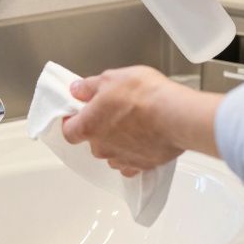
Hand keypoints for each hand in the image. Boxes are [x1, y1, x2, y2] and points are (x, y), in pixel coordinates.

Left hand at [61, 66, 220, 175]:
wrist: (175, 115)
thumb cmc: (143, 95)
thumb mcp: (112, 78)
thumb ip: (90, 86)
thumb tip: (77, 90)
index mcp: (89, 126)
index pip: (69, 131)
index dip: (72, 122)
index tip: (78, 114)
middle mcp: (102, 147)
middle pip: (93, 142)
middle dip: (100, 129)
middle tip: (114, 112)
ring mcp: (123, 159)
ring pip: (112, 154)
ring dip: (117, 143)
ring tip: (133, 125)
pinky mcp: (143, 165)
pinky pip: (132, 164)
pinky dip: (135, 155)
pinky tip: (144, 141)